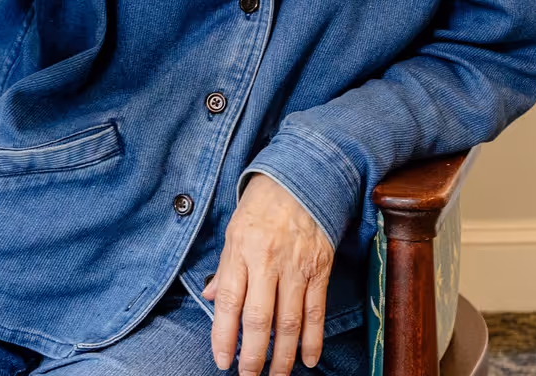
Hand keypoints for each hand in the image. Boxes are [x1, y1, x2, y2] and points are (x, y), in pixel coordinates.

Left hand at [204, 174, 335, 375]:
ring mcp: (297, 268)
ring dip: (283, 356)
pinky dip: (314, 340)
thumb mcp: (233, 229)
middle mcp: (269, 262)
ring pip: (290, 323)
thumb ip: (225, 267)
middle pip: (260, 320)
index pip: (230, 303)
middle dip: (253, 355)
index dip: (224, 336)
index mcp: (241, 250)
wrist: (303, 177)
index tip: (221, 360)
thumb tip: (214, 299)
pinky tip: (309, 360)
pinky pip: (316, 312)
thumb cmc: (262, 203)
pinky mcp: (321, 270)